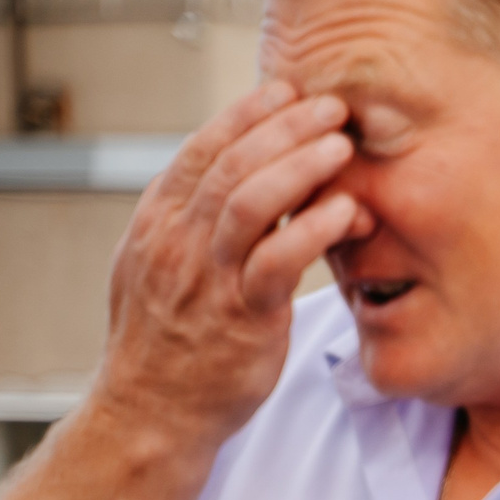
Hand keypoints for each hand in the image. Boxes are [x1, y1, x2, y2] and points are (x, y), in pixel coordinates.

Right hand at [89, 80, 371, 453]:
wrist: (153, 410)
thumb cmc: (173, 339)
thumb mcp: (167, 267)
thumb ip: (197, 224)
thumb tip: (241, 181)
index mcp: (159, 221)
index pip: (203, 149)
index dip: (247, 115)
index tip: (287, 90)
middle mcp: (177, 240)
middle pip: (232, 164)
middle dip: (284, 127)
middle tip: (331, 106)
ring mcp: (206, 277)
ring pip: (249, 201)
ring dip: (301, 165)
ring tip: (342, 144)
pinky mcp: (240, 316)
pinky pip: (276, 261)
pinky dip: (313, 229)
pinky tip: (346, 211)